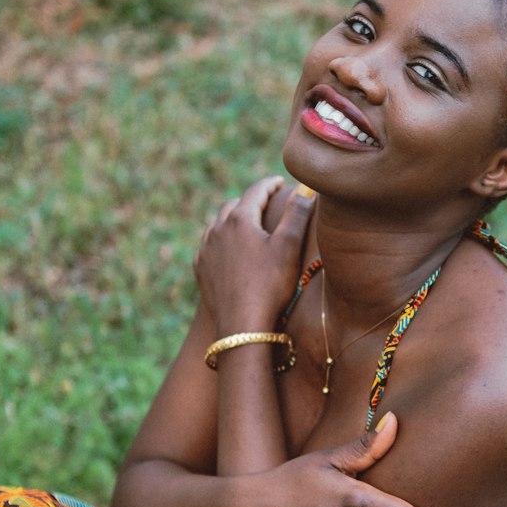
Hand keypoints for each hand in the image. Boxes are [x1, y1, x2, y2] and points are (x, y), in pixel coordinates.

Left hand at [194, 177, 314, 330]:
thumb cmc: (270, 285)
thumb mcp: (289, 247)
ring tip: (247, 224)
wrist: (242, 325)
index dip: (270, 184)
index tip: (279, 182)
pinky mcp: (200, 269)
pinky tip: (229, 249)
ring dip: (233, 220)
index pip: (256, 191)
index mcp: (240, 219)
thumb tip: (306, 189)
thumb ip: (297, 215)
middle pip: (234, 205)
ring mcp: (205, 250)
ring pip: (218, 224)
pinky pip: (209, 246)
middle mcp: (217, 229)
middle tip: (265, 202)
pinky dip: (221, 241)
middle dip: (250, 201)